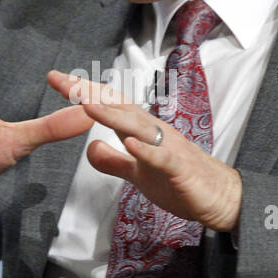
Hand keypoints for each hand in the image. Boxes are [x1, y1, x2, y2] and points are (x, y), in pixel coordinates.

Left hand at [46, 69, 242, 233]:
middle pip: (118, 106)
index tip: (56, 80)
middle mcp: (154, 131)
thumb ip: (113, 161)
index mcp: (142, 131)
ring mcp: (168, 148)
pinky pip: (161, 158)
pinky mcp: (180, 168)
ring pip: (137, 127)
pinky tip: (129, 145)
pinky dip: (146, 151)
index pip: (108, 105)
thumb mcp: (137, 174)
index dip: (82, 92)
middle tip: (61, 80)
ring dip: (111, 114)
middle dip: (89, 93)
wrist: (221, 197)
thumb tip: (90, 147)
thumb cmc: (181, 181)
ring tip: (85, 103)